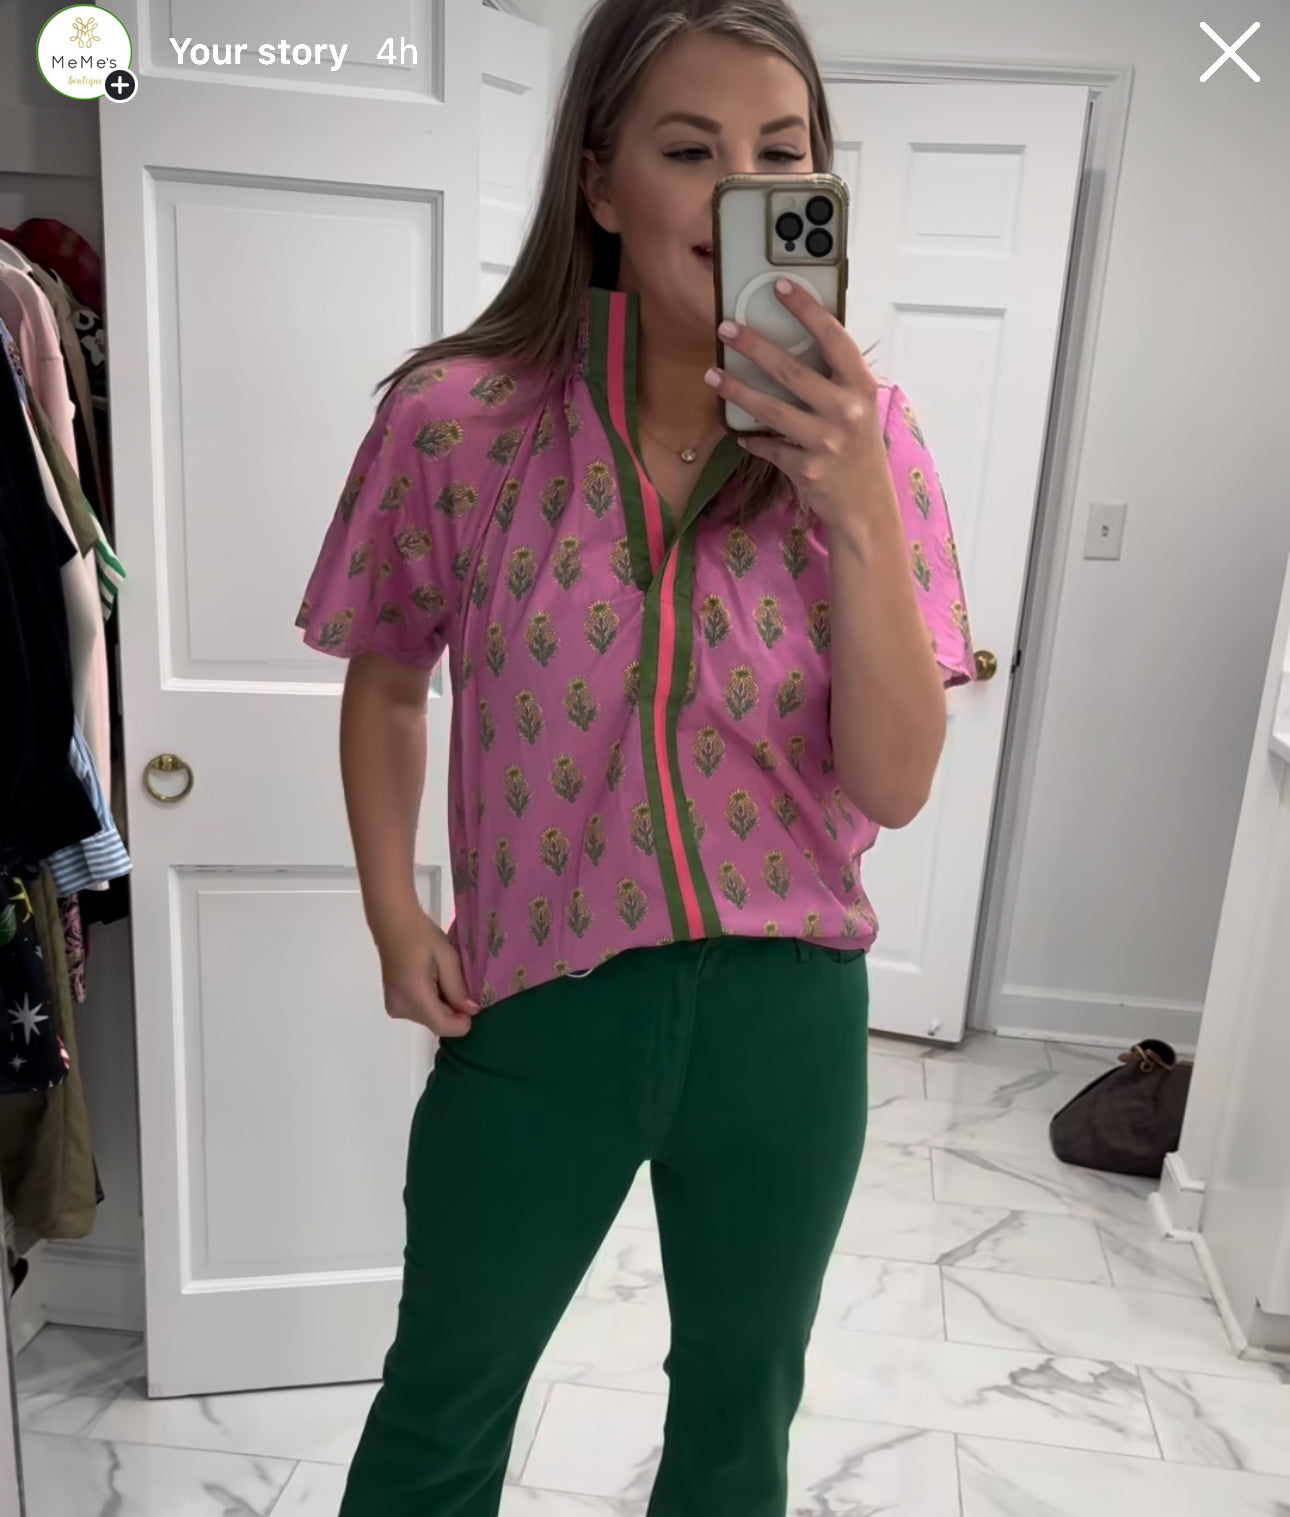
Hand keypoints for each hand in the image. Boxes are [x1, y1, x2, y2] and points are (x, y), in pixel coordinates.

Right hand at [376, 910, 478, 1037]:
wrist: (392, 923)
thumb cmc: (421, 935)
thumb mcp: (447, 957)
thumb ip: (458, 988)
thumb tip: (471, 1012)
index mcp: (413, 996)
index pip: (442, 1025)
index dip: (461, 1023)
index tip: (473, 1007)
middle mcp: (400, 1007)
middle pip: (436, 1023)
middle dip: (453, 1012)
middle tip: (461, 987)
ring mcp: (394, 1007)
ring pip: (428, 1019)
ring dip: (442, 1007)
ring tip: (445, 980)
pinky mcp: (392, 1003)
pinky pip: (419, 1012)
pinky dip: (431, 1003)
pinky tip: (433, 983)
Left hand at [706, 280, 892, 532]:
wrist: (866, 505)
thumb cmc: (857, 450)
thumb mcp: (858, 408)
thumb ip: (834, 379)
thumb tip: (794, 343)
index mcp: (861, 387)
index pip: (833, 337)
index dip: (806, 309)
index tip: (781, 286)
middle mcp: (847, 411)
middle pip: (792, 370)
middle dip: (754, 346)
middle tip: (726, 329)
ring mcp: (827, 441)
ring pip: (772, 409)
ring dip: (738, 391)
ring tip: (713, 376)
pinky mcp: (807, 468)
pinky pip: (769, 446)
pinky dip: (753, 439)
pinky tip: (740, 433)